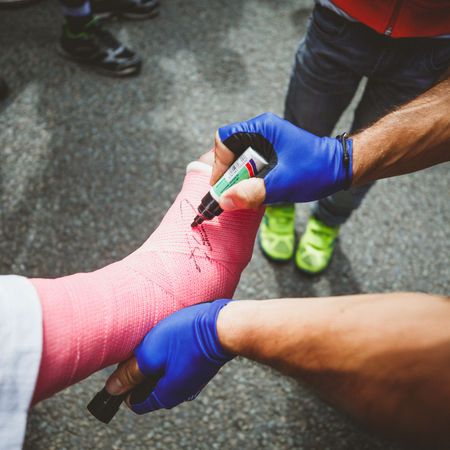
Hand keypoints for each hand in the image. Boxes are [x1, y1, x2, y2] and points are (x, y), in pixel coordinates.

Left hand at [105, 300, 232, 413]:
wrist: (224, 325)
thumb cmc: (187, 337)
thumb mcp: (151, 353)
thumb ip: (130, 373)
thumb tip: (113, 389)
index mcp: (167, 395)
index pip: (136, 402)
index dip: (124, 387)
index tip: (122, 369)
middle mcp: (182, 392)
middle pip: (150, 386)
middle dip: (141, 369)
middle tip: (141, 347)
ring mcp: (193, 378)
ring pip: (165, 372)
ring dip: (157, 358)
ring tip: (157, 337)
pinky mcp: (200, 364)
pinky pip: (178, 363)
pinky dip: (171, 352)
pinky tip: (173, 335)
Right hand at [212, 113, 351, 209]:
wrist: (340, 169)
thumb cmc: (316, 170)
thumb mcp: (283, 183)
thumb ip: (253, 192)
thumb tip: (224, 201)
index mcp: (262, 127)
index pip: (225, 139)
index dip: (219, 163)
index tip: (221, 186)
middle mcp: (260, 131)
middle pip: (229, 152)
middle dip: (228, 176)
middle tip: (232, 196)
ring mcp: (264, 142)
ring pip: (238, 162)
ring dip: (238, 181)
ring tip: (245, 197)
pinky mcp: (268, 154)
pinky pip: (248, 168)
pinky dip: (248, 182)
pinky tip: (256, 194)